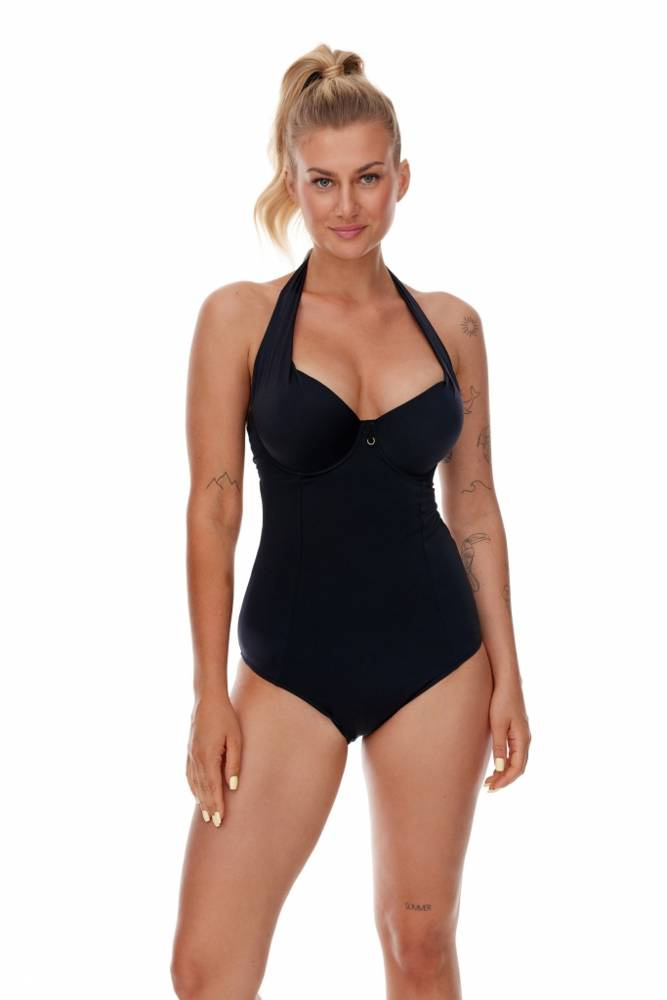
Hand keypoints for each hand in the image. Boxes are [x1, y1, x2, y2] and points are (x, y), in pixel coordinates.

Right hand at [186, 689, 242, 826]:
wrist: (207, 701)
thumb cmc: (226, 718)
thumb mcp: (236, 739)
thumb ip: (234, 763)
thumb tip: (233, 785)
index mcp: (208, 757)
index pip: (213, 787)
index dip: (217, 804)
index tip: (219, 820)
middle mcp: (197, 759)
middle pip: (203, 789)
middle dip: (209, 807)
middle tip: (214, 823)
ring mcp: (191, 755)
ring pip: (195, 783)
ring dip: (200, 800)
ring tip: (206, 814)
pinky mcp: (189, 751)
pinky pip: (189, 775)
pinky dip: (193, 787)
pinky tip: (197, 794)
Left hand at [483, 677, 530, 791]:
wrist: (507, 682)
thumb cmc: (501, 701)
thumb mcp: (497, 725)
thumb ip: (499, 747)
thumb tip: (500, 769)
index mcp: (523, 739)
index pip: (517, 768)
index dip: (505, 780)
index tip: (491, 788)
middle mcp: (526, 739)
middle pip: (518, 767)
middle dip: (504, 780)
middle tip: (488, 788)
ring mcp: (522, 735)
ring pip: (517, 761)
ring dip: (505, 772)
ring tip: (490, 780)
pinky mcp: (517, 731)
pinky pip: (515, 753)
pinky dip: (506, 763)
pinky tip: (496, 765)